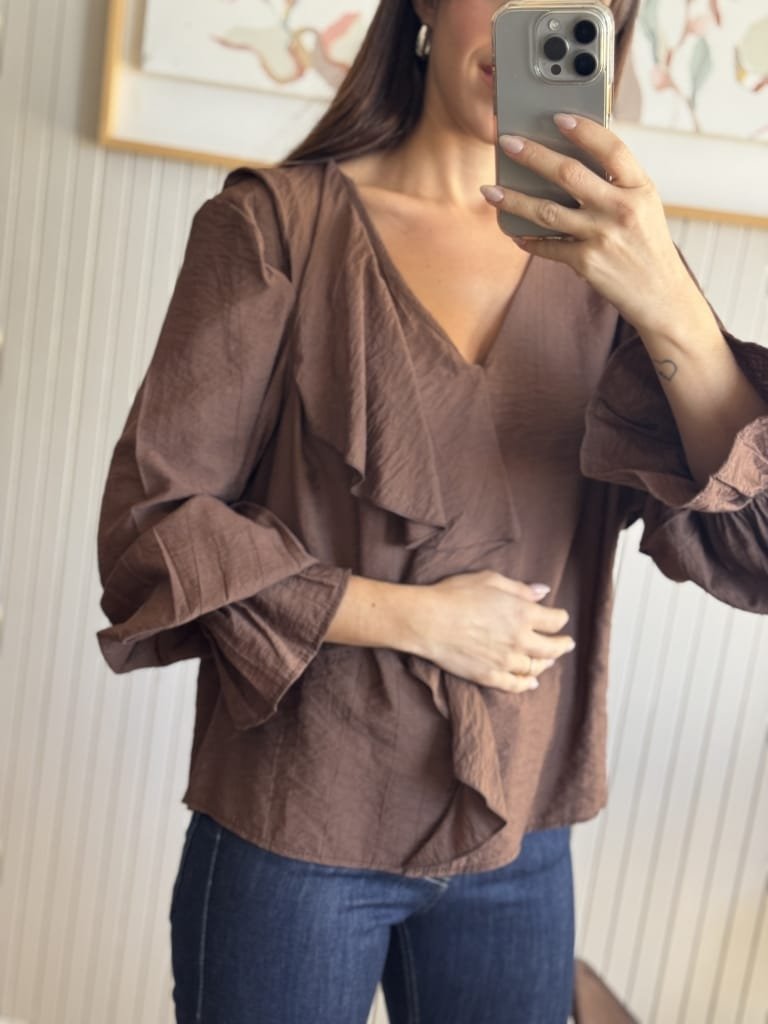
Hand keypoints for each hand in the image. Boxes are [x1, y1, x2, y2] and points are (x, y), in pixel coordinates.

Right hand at [415, 570, 574, 693]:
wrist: (427, 620)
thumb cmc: (455, 594)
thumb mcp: (490, 580)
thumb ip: (520, 589)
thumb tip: (543, 592)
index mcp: (523, 613)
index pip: (555, 620)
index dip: (560, 618)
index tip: (559, 617)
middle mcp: (520, 639)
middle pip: (552, 648)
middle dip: (562, 645)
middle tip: (567, 644)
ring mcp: (505, 660)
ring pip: (535, 667)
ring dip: (546, 663)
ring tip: (549, 661)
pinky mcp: (490, 676)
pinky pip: (515, 685)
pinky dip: (526, 684)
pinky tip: (530, 681)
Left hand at [480, 114, 698, 334]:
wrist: (661, 294)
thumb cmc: (647, 243)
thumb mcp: (645, 205)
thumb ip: (618, 181)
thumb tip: (573, 154)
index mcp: (640, 187)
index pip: (611, 148)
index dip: (584, 130)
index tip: (558, 117)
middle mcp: (621, 208)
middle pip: (569, 174)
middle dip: (533, 155)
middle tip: (506, 142)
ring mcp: (602, 236)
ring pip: (547, 211)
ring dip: (514, 199)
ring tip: (490, 191)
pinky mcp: (587, 262)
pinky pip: (547, 247)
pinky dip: (528, 240)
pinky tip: (514, 232)